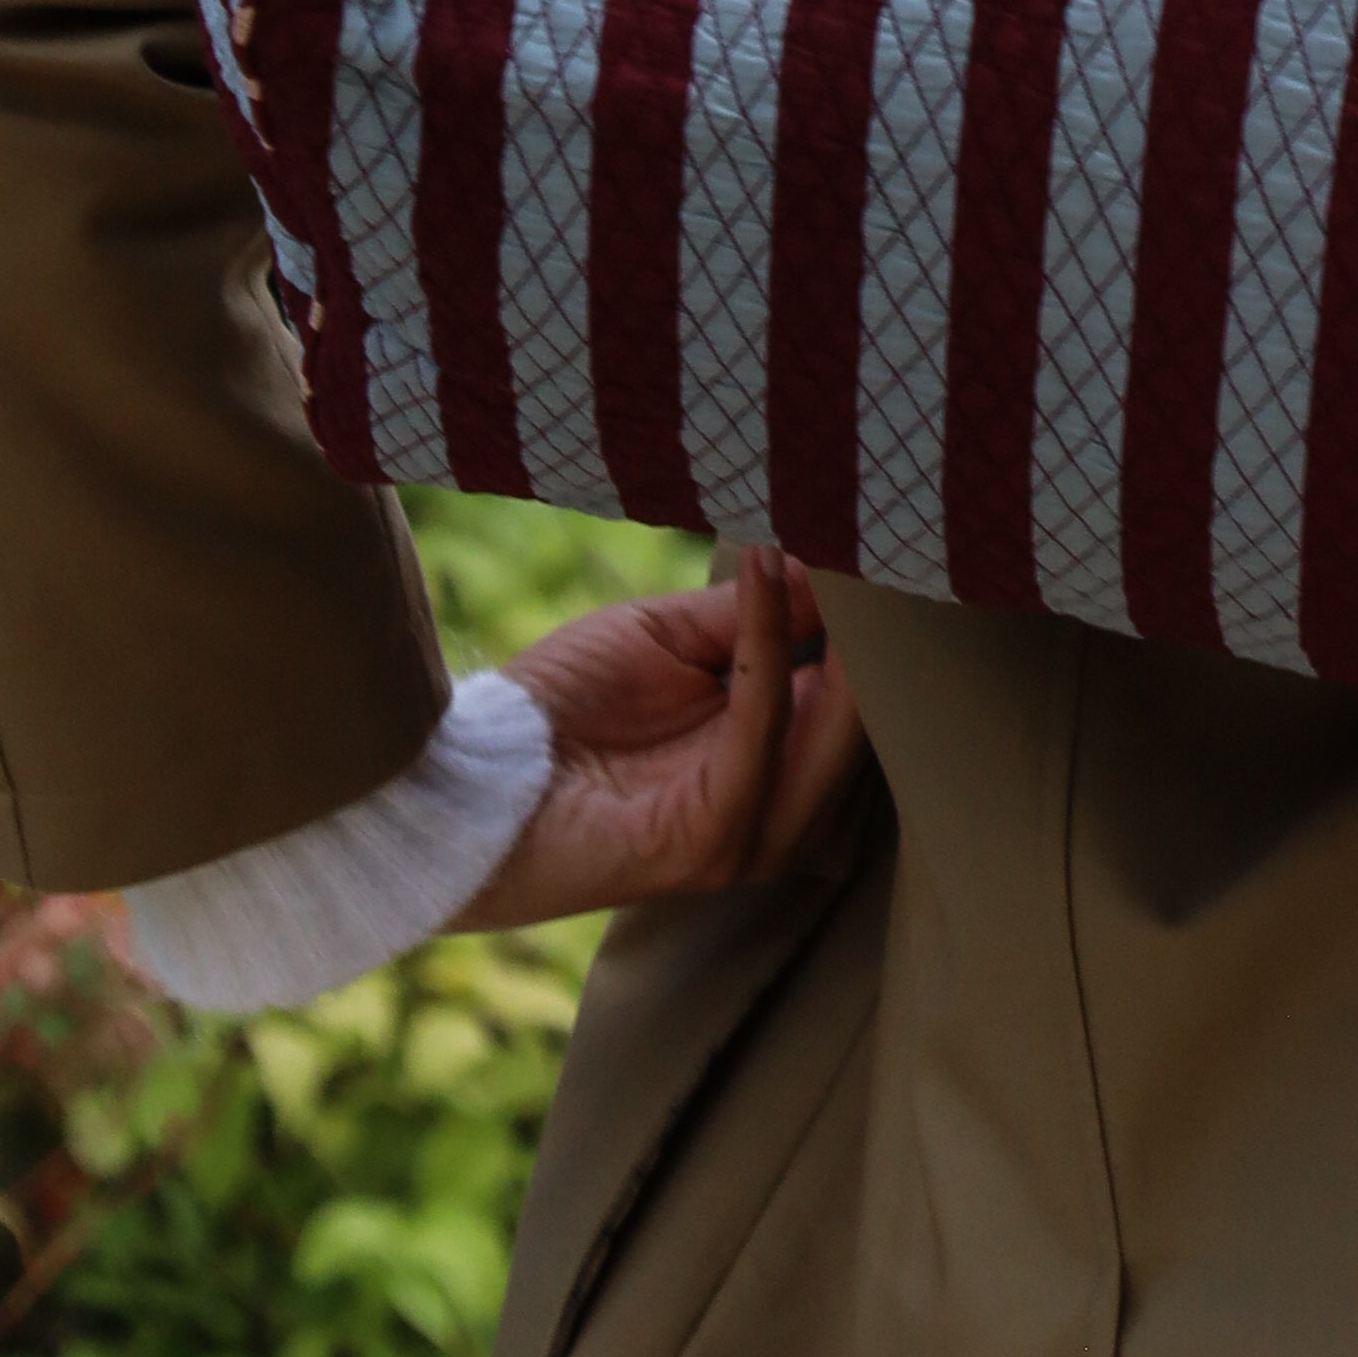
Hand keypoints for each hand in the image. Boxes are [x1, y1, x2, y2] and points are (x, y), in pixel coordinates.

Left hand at [451, 541, 869, 934]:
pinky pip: (765, 725)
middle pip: (873, 714)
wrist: (471, 787)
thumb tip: (828, 560)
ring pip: (840, 725)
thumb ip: (749, 615)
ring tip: (844, 539)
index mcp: (781, 766)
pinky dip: (771, 642)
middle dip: (883, 623)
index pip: (863, 694)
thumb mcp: (669, 640)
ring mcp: (760, 832)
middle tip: (886, 523)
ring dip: (845, 627)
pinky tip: (766, 570)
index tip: (886, 527)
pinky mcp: (719, 833)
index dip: (878, 618)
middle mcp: (788, 810)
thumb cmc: (561, 712)